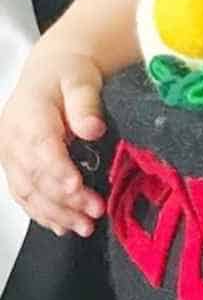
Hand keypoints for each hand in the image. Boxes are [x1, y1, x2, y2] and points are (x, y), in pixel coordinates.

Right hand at [0, 48, 107, 237]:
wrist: (52, 72)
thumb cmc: (68, 74)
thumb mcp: (81, 78)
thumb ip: (85, 103)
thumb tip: (92, 128)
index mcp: (27, 113)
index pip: (39, 146)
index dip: (56, 169)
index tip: (76, 187)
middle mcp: (12, 137)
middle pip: (34, 175)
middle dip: (64, 199)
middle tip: (96, 211)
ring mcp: (10, 155)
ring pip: (28, 191)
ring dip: (56, 213)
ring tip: (85, 227)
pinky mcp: (15, 167)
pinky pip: (25, 196)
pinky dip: (44, 214)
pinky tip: (64, 227)